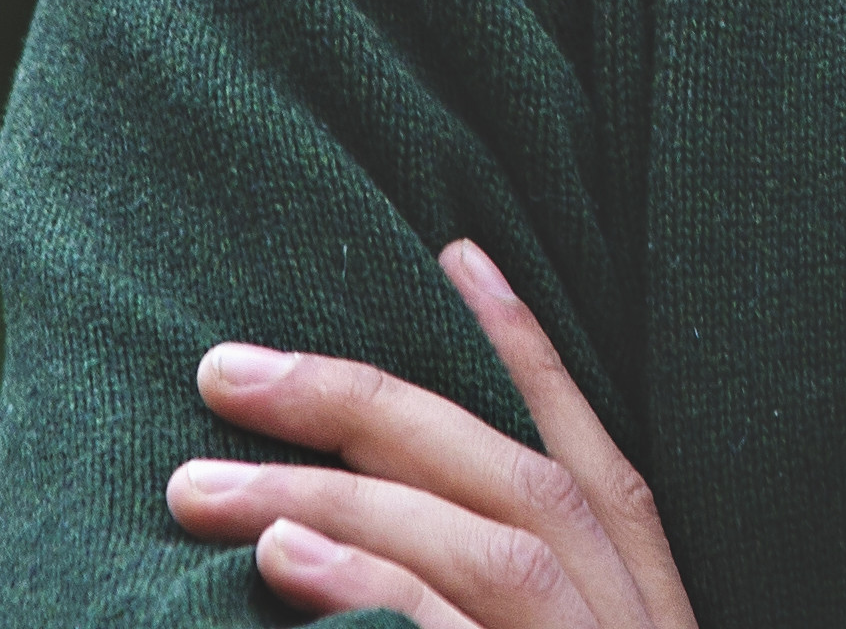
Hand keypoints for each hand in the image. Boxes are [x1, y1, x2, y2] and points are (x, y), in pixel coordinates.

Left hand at [167, 240, 700, 628]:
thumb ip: (516, 594)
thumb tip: (382, 514)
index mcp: (645, 597)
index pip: (586, 451)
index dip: (524, 346)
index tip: (456, 254)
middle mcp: (629, 616)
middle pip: (503, 477)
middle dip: (362, 407)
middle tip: (225, 370)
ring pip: (471, 543)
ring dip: (333, 497)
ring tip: (201, 482)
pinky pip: (450, 628)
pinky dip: (367, 583)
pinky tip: (281, 555)